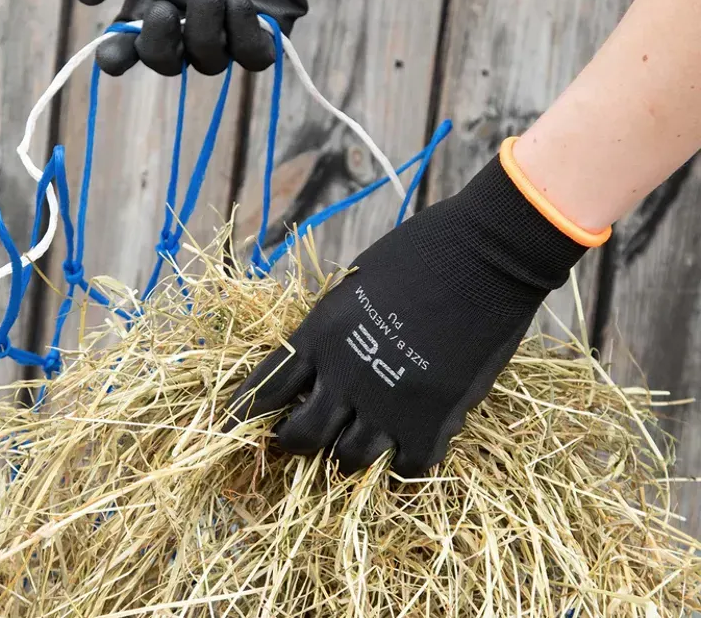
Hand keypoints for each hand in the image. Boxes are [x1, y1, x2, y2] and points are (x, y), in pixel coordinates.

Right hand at [74, 0, 399, 76]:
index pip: (134, 37)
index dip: (120, 55)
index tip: (111, 57)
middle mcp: (195, 11)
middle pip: (169, 60)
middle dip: (159, 47)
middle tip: (163, 9)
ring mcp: (235, 18)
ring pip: (211, 62)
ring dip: (203, 37)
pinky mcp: (276, 18)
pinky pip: (257, 57)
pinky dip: (245, 42)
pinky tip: (241, 3)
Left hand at [227, 152, 587, 475]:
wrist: (484, 253)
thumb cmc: (422, 250)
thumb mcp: (356, 280)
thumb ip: (336, 325)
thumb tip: (326, 354)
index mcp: (322, 333)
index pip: (267, 385)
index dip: (248, 410)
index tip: (237, 423)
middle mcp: (346, 374)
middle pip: (301, 434)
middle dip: (292, 442)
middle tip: (298, 441)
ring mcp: (388, 403)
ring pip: (348, 459)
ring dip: (345, 456)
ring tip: (352, 448)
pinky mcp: (433, 421)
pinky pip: (406, 469)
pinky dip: (400, 468)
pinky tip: (402, 456)